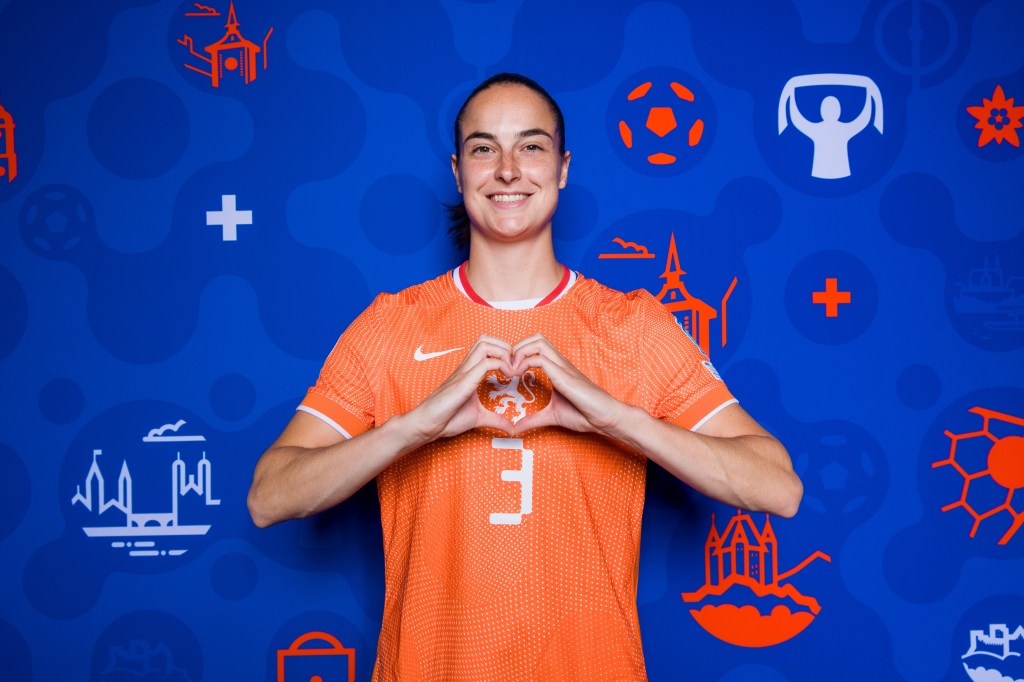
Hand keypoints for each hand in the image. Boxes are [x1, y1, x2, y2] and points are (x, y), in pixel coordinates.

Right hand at [405, 334, 515, 441]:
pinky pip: (485, 363)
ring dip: (504, 353)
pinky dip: (501, 365)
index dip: (505, 353)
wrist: (427, 425)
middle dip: (506, 347)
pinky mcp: (463, 382)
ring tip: (511, 371)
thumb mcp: (479, 418)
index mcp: (469, 371)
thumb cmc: (447, 418)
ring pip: (485, 344)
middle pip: (486, 339)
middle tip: (515, 367)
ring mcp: (464, 372)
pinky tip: (507, 378)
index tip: (515, 370)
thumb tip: (512, 429)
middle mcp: (466, 367)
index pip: (487, 346)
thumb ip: (496, 420)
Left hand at [510, 333, 624, 435]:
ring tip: (513, 370)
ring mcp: (562, 367)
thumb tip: (517, 427)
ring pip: (538, 341)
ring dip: (520, 352)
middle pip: (536, 337)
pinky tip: (520, 377)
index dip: (519, 354)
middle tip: (509, 367)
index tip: (509, 371)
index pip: (536, 346)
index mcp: (557, 368)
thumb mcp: (552, 416)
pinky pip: (541, 358)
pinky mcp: (563, 375)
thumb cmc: (584, 413)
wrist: (604, 417)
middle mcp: (559, 363)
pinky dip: (525, 363)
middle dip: (517, 347)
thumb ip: (534, 419)